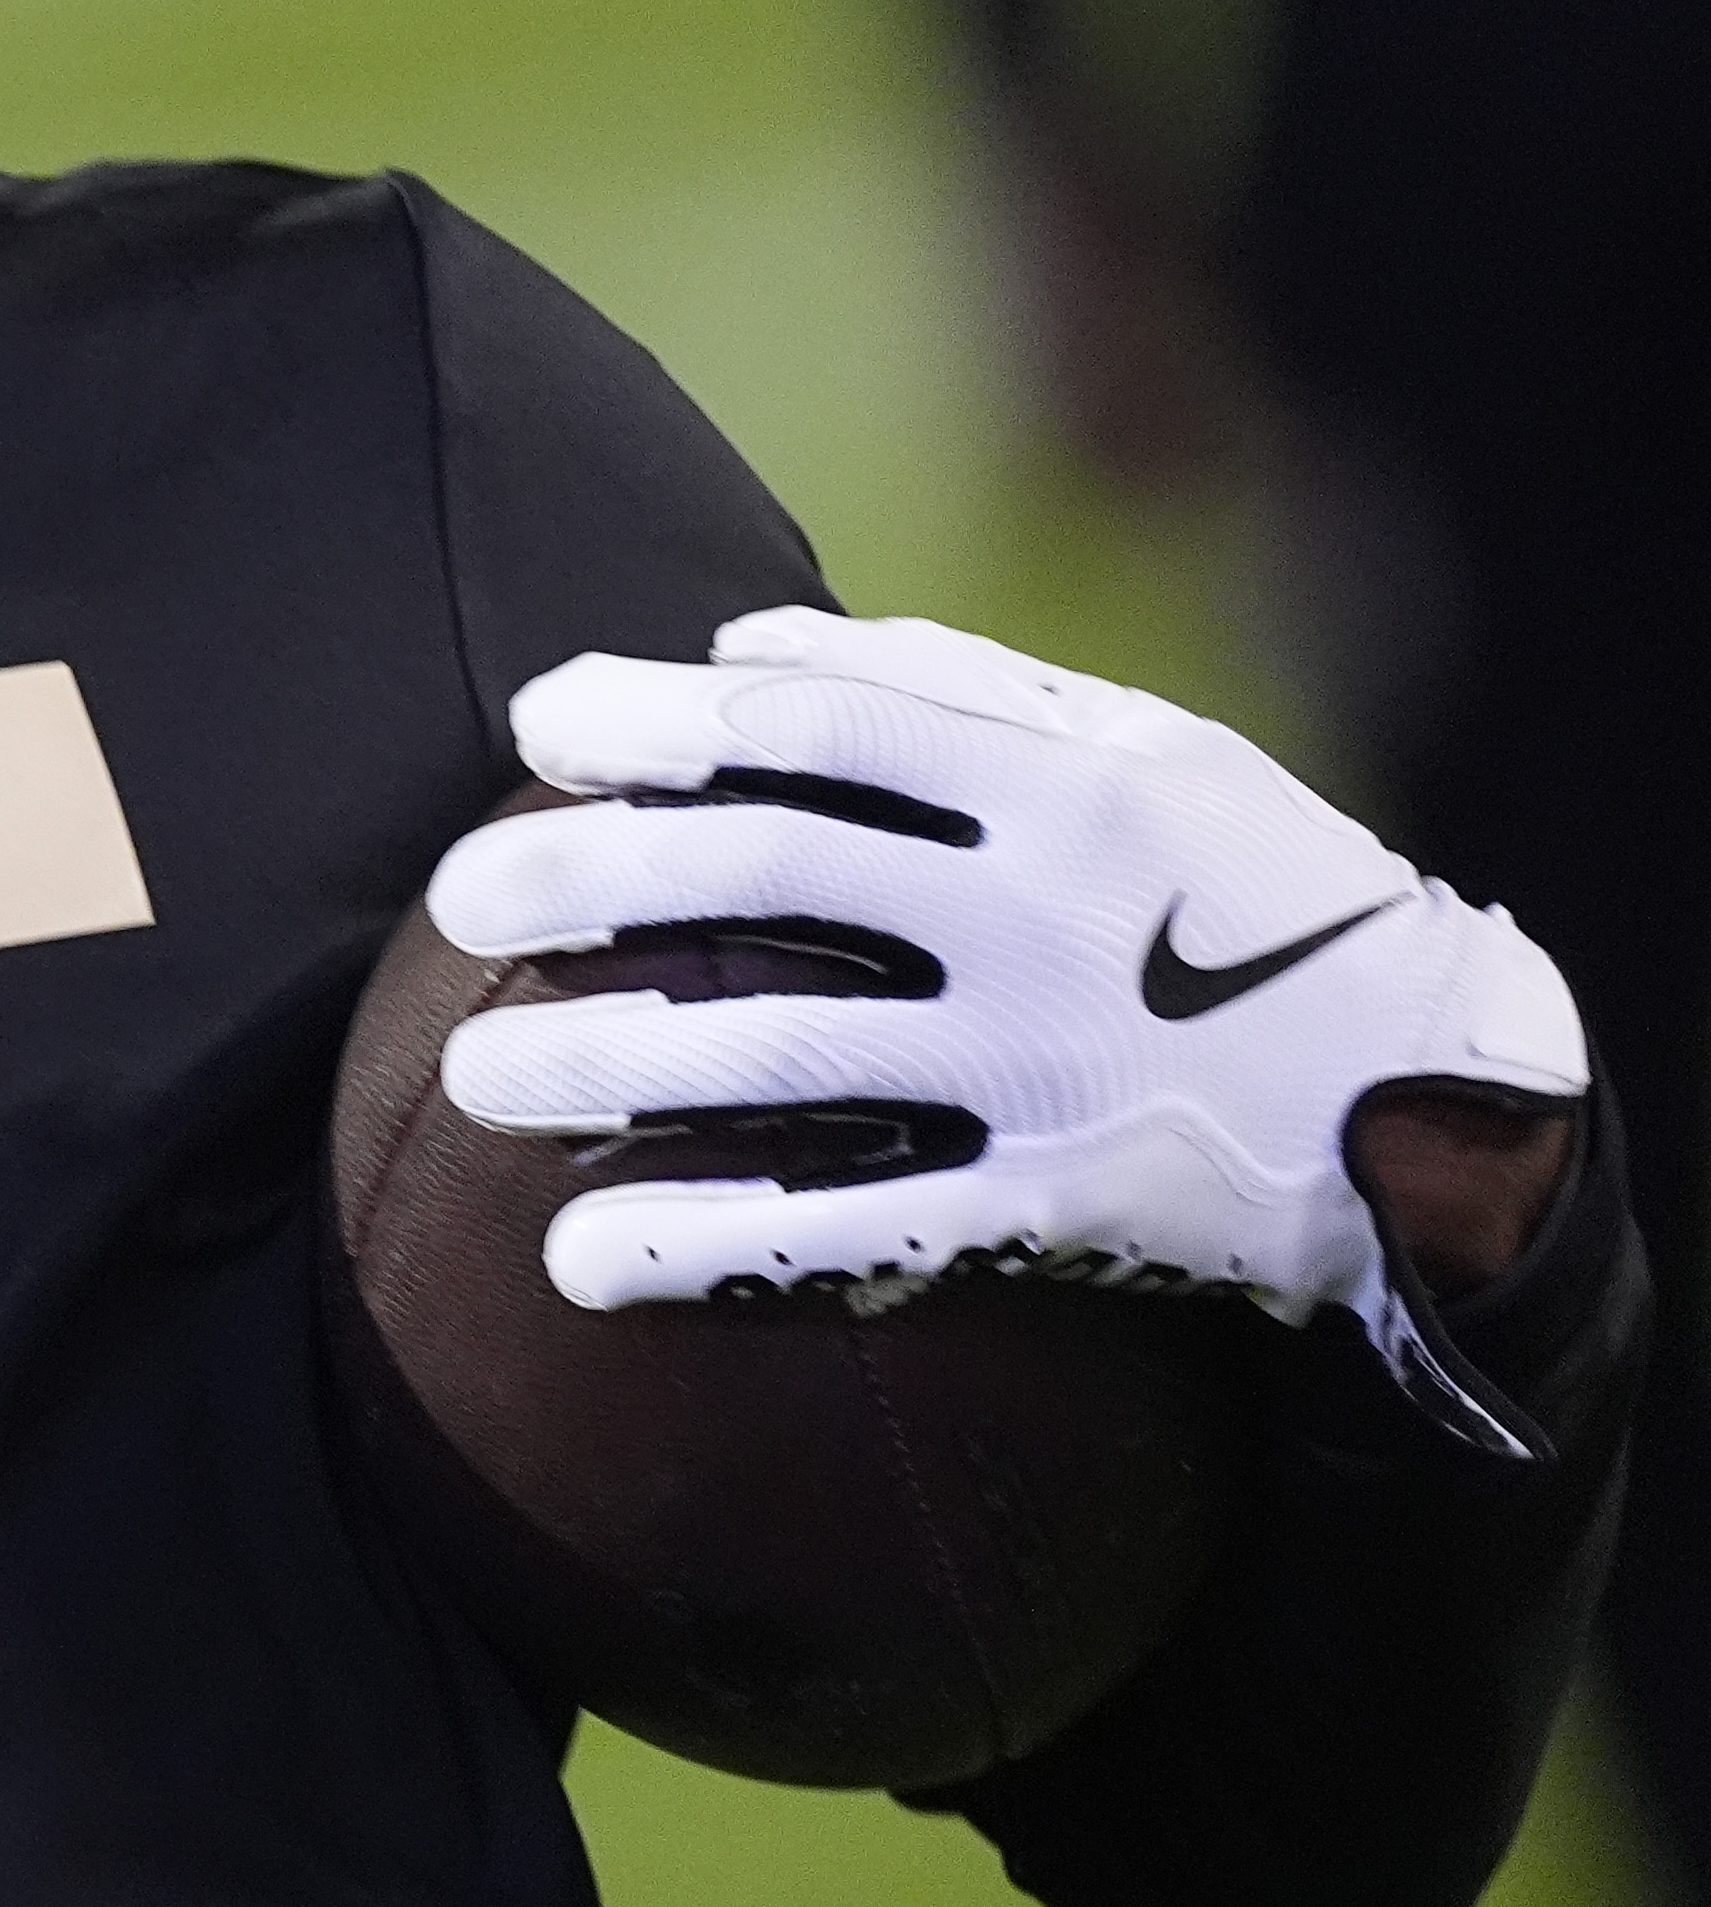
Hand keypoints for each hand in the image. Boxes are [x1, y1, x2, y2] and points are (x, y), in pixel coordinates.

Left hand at [425, 608, 1584, 1441]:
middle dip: (589, 880)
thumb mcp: (1148, 756)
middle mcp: (1047, 918)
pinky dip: (710, 1249)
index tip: (533, 729)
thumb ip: (952, 692)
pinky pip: (858, 1237)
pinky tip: (578, 1264)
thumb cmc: (1250, 898)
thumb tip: (740, 643)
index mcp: (1066, 785)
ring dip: (604, 1065)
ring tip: (471, 1078)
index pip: (819, 723)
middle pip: (769, 872)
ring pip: (788, 1057)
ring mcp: (1052, 1070)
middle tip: (461, 905)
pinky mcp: (1062, 1213)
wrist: (1446, 1092)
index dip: (658, 720)